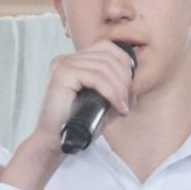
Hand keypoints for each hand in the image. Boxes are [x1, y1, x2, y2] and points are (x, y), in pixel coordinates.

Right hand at [2, 44, 136, 189]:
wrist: (56, 142)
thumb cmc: (78, 124)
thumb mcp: (103, 102)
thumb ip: (116, 88)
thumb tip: (135, 81)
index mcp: (76, 61)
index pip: (107, 47)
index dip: (124, 64)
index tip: (130, 88)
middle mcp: (68, 59)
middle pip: (108, 56)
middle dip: (124, 79)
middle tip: (128, 101)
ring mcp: (64, 64)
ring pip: (104, 67)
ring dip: (119, 88)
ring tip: (123, 107)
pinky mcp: (63, 74)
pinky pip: (96, 77)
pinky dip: (111, 92)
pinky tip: (117, 107)